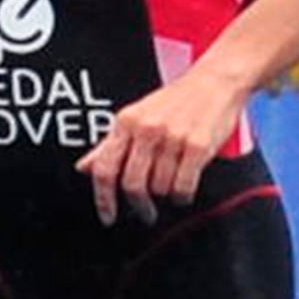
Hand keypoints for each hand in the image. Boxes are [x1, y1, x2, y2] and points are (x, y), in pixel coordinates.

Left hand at [77, 64, 244, 225]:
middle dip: (138, 205)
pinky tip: (183, 192)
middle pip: (132, 183)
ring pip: (159, 187)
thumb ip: (109, 144)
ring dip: (164, 196)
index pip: (104, 167)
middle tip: (145, 213)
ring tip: (170, 188)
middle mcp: (147, 129)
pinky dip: (182, 196)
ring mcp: (173, 137)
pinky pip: (183, 186)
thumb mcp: (135, 117)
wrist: (215, 81)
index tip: (108, 216)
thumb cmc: (175, 101)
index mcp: (126, 122)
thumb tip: (84, 167)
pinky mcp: (198, 146)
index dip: (103, 198)